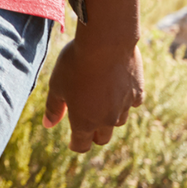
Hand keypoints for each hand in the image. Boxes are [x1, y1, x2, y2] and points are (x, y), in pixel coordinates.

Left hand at [43, 38, 143, 152]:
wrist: (106, 43)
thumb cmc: (76, 63)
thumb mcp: (57, 85)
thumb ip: (53, 108)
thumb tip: (48, 125)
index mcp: (84, 121)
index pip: (81, 145)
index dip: (76, 144)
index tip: (73, 142)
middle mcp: (106, 119)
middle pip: (102, 138)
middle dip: (94, 135)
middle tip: (87, 126)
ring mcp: (124, 107)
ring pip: (118, 121)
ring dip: (110, 117)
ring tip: (100, 102)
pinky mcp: (138, 93)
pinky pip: (132, 103)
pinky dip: (124, 100)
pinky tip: (118, 88)